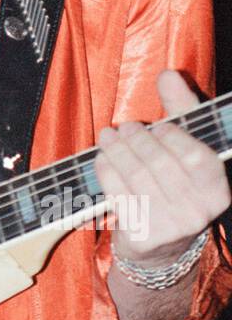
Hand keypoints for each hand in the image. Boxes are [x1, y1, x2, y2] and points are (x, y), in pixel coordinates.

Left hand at [93, 69, 230, 264]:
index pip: (198, 159)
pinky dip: (106, 172)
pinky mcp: (143, 235)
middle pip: (161, 165)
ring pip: (136, 178)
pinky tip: (102, 158)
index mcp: (218, 190)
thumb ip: (180, 110)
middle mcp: (199, 212)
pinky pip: (118, 194)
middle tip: (124, 127)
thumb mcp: (185, 147)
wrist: (160, 245)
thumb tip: (168, 74)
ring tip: (107, 136)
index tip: (157, 125)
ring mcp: (171, 227)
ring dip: (117, 152)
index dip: (175, 138)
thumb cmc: (174, 184)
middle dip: (138, 141)